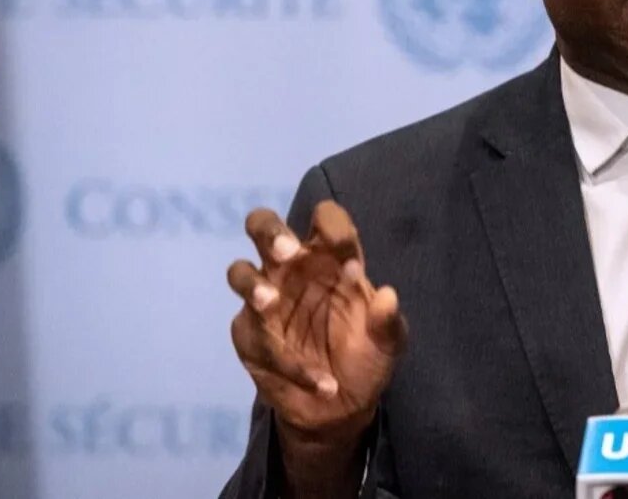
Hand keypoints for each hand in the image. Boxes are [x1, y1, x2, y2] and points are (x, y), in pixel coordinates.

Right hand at [227, 202, 405, 492]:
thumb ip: (387, 320)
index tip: (346, 257)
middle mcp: (293, 270)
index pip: (325, 218)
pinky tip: (320, 382)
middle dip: (270, 232)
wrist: (340, 408)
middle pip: (263, 226)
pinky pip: (254, 336)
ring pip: (239, 272)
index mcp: (330, 258)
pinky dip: (286, 360)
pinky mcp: (248, 334)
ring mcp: (265, 299)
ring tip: (270, 303)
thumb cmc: (366, 357)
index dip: (333, 227)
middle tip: (286, 252)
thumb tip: (388, 296)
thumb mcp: (388, 342)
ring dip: (253, 285)